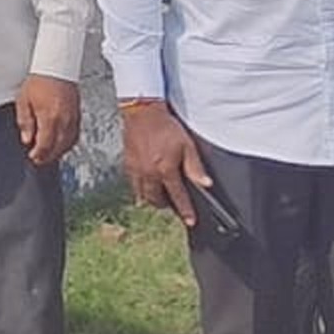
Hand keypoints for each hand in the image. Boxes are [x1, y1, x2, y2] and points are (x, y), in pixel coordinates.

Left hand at [14, 74, 80, 165]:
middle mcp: (64, 121)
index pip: (46, 144)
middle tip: (39, 159)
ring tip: (48, 154)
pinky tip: (60, 143)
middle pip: (59, 147)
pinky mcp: (78, 115)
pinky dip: (67, 143)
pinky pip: (75, 135)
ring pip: (69, 143)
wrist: (56, 67)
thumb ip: (25, 122)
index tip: (33, 157)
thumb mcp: (23, 101)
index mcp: (49, 118)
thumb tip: (27, 139)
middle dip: (48, 156)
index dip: (39, 154)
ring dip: (59, 151)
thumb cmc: (39, 81)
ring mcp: (73, 118)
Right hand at [123, 102, 212, 227]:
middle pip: (156, 199)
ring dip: (152, 198)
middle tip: (173, 205)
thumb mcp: (187, 145)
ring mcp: (136, 169)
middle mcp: (149, 173)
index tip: (190, 221)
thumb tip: (206, 184)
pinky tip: (147, 183)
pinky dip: (141, 188)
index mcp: (165, 169)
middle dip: (166, 205)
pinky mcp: (128, 163)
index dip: (185, 210)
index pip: (178, 196)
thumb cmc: (165, 126)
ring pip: (142, 194)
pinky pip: (133, 184)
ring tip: (160, 196)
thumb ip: (195, 167)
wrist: (142, 113)